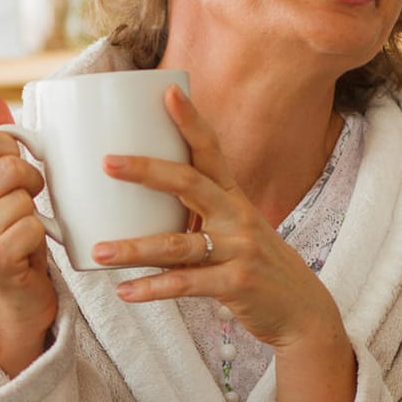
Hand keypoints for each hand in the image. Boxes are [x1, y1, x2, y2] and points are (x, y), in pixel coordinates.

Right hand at [0, 96, 56, 376]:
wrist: (11, 308)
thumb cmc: (11, 244)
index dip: (15, 152)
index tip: (19, 176)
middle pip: (8, 167)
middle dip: (32, 184)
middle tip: (29, 208)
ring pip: (23, 200)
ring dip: (37, 217)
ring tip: (26, 236)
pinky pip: (31, 229)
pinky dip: (41, 241)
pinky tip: (29, 256)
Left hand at [93, 87, 342, 350]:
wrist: (303, 310)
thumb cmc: (255, 266)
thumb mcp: (234, 230)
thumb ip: (197, 214)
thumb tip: (140, 201)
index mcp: (233, 197)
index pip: (211, 150)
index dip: (191, 121)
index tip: (167, 91)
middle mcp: (237, 216)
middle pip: (189, 183)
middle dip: (146, 170)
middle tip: (107, 162)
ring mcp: (239, 250)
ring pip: (178, 244)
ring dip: (134, 248)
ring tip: (98, 251)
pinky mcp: (238, 284)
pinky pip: (187, 284)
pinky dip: (153, 288)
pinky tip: (124, 291)